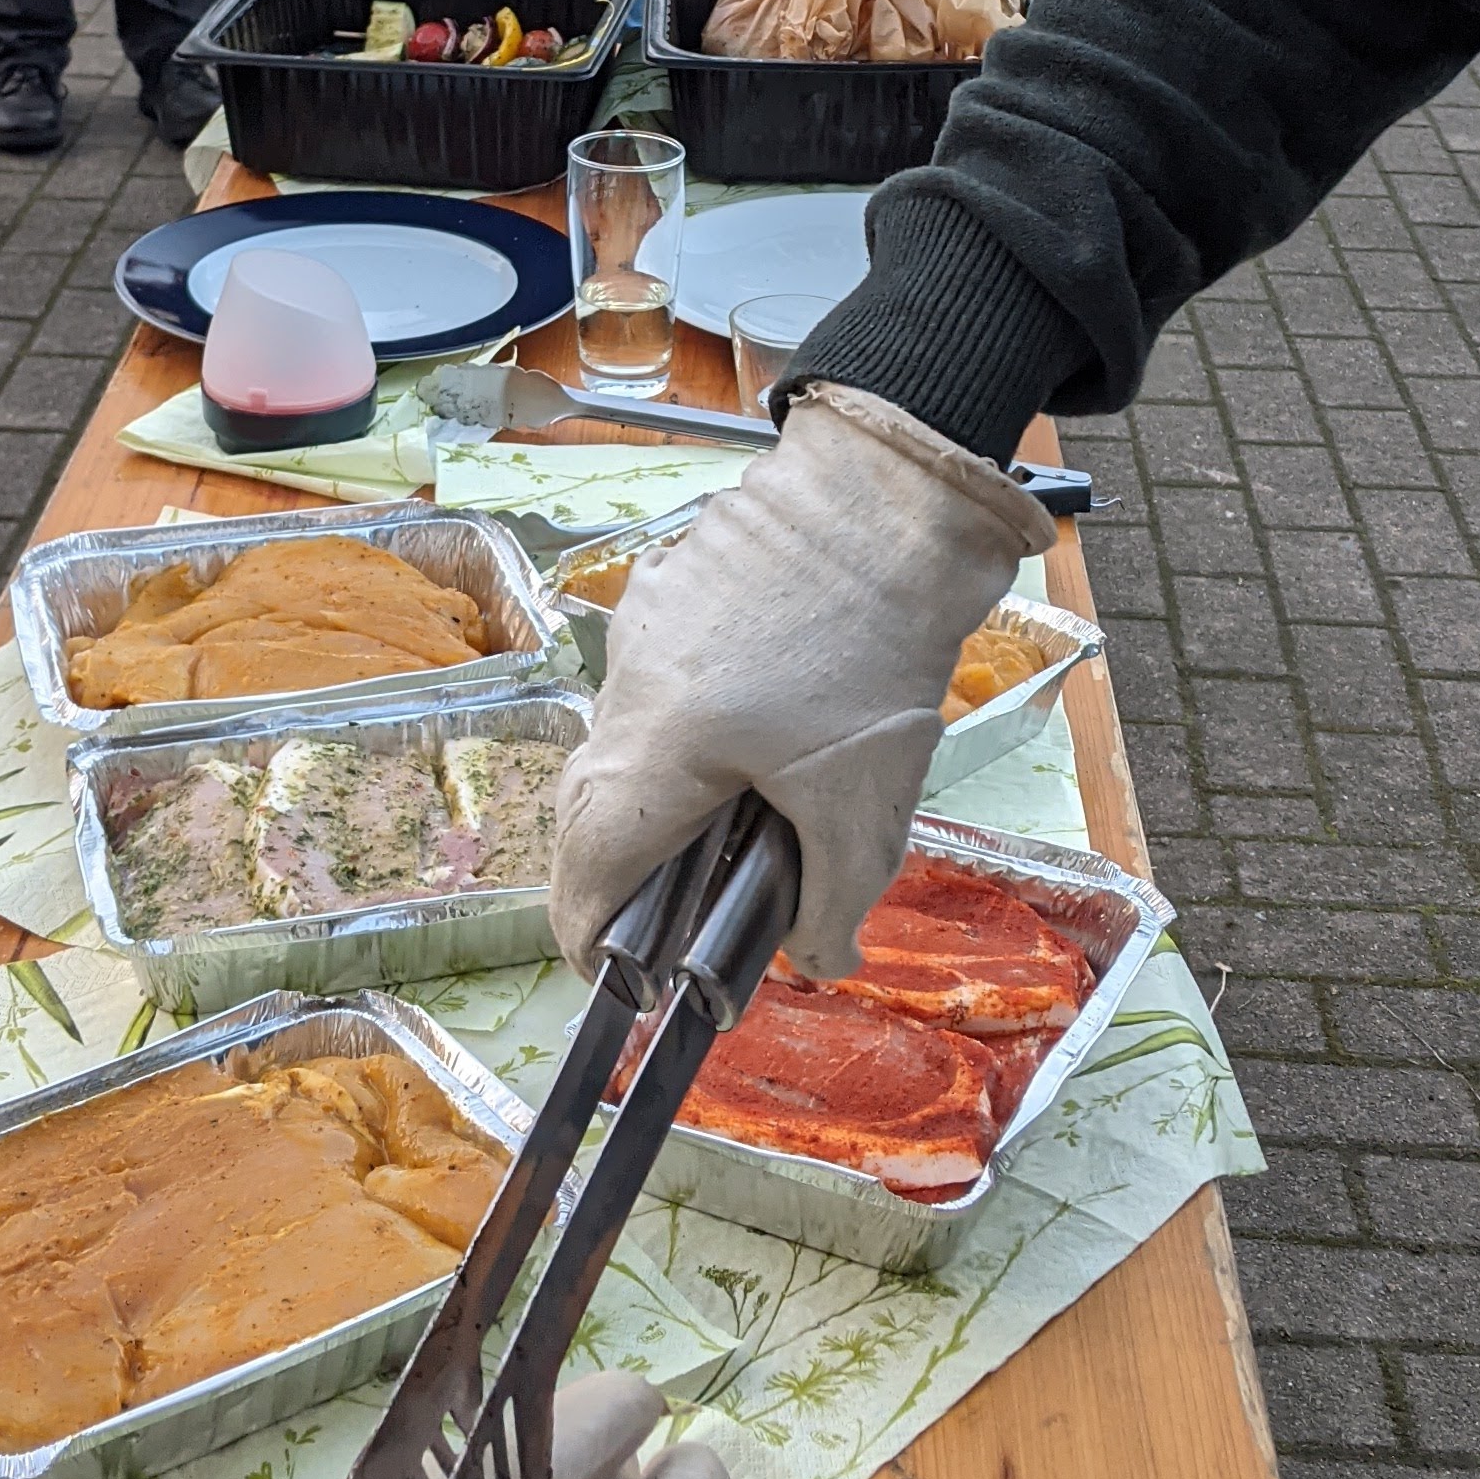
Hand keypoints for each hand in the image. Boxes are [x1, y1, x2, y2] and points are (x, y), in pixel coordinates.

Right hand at [547, 386, 1049, 984]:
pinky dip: (692, 729)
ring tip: (735, 825)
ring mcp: (644, 626)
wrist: (894, 497)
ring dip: (664, 795)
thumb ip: (833, 899)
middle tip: (676, 921)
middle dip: (626, 876)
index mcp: (655, 746)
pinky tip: (764, 732)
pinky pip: (660, 683)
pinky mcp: (676, 588)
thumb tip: (815, 958)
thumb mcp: (869, 803)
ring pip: (627, 738)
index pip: (585, 868)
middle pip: (592, 806)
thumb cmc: (877, 648)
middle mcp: (627, 684)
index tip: (620, 981)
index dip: (593, 939)